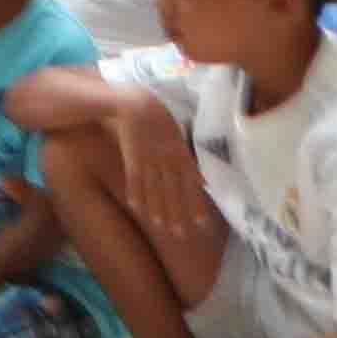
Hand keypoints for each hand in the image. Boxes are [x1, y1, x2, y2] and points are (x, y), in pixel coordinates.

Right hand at [117, 105, 227, 279]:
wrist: (135, 102)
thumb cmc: (160, 117)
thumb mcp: (180, 136)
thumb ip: (189, 159)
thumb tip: (205, 181)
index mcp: (181, 155)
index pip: (191, 186)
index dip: (196, 205)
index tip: (202, 224)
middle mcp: (167, 161)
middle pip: (173, 192)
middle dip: (177, 214)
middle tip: (180, 234)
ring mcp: (148, 160)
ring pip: (154, 190)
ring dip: (157, 209)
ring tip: (160, 227)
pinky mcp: (132, 157)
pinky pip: (134, 179)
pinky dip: (135, 194)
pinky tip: (137, 208)